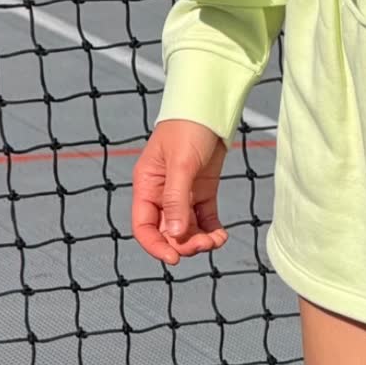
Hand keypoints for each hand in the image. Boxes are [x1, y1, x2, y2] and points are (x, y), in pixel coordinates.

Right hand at [131, 119, 229, 263]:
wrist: (210, 106)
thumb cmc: (187, 127)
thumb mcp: (181, 163)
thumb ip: (176, 199)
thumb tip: (174, 235)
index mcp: (147, 186)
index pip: (144, 226)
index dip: (155, 246)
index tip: (174, 258)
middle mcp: (162, 193)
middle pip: (167, 231)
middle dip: (183, 243)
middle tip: (203, 245)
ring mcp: (183, 193)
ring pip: (186, 228)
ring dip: (199, 240)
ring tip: (216, 241)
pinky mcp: (202, 190)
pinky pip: (204, 218)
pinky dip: (211, 230)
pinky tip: (221, 236)